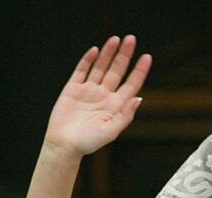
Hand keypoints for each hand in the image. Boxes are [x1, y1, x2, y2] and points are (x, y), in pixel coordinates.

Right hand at [44, 35, 150, 158]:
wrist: (65, 145)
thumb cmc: (89, 142)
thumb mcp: (112, 131)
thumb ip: (126, 115)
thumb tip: (139, 98)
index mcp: (116, 106)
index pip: (131, 84)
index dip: (139, 70)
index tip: (147, 56)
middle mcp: (105, 96)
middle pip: (117, 71)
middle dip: (124, 55)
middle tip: (131, 39)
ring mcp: (89, 91)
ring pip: (101, 67)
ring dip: (108, 53)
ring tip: (115, 39)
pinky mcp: (73, 89)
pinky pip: (82, 71)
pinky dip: (88, 60)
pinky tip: (95, 51)